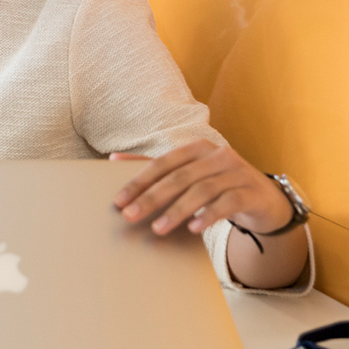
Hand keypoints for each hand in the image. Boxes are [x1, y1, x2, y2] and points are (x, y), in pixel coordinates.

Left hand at [111, 140, 293, 235]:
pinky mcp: (253, 192)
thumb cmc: (219, 185)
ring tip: (158, 228)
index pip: (162, 163)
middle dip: (152, 197)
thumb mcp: (189, 174)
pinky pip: (228, 203)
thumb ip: (156, 167)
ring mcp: (238, 172)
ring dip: (177, 210)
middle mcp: (218, 155)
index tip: (119, 200)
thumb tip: (113, 158)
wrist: (265, 199)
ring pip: (202, 190)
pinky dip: (209, 215)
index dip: (139, 181)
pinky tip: (193, 229)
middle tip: (131, 216)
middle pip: (179, 177)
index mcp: (197, 148)